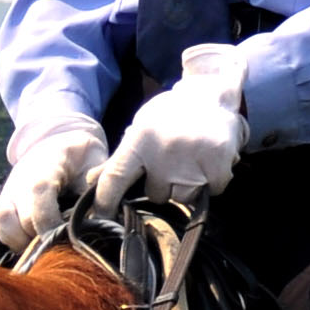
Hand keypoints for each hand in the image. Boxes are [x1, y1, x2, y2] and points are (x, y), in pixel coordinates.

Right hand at [0, 115, 104, 253]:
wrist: (59, 144)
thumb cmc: (83, 159)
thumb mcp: (96, 164)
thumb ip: (99, 188)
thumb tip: (103, 216)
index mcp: (45, 166)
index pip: (38, 192)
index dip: (51, 221)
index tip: (70, 239)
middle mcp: (19, 181)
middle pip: (19, 218)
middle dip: (42, 240)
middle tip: (65, 250)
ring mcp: (7, 195)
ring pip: (0, 226)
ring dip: (21, 244)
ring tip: (46, 251)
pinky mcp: (0, 208)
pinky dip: (10, 243)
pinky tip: (33, 248)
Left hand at [93, 46, 246, 214]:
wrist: (211, 93)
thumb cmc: (171, 115)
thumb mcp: (141, 128)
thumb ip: (119, 158)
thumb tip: (90, 182)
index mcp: (140, 140)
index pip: (115, 177)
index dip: (106, 201)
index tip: (102, 215)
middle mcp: (163, 152)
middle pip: (157, 194)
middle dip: (164, 184)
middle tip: (173, 161)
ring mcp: (193, 160)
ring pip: (184, 197)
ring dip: (189, 185)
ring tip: (193, 160)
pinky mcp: (219, 165)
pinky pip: (212, 191)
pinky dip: (213, 181)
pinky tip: (209, 161)